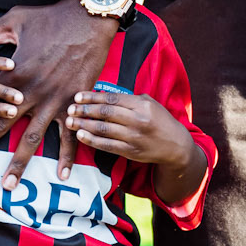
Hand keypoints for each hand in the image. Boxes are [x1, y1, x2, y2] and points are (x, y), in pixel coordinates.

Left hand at [0, 0, 114, 182]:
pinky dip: (66, 156)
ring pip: (32, 139)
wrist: (88, 18)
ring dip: (19, 163)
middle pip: (0, 126)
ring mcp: (53, 101)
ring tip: (9, 185)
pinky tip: (62, 175)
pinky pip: (69, 135)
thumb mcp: (14, 20)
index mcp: (13, 73)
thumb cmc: (51, 17)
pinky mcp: (74, 103)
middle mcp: (30, 92)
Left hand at [67, 89, 191, 168]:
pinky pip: (107, 145)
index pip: (112, 98)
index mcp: (142, 105)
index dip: (93, 97)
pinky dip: (92, 140)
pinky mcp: (130, 152)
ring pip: (103, 129)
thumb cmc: (159, 120)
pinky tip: (80, 136)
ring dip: (83, 125)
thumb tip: (103, 94)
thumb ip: (129, 99)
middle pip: (105, 113)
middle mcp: (138, 120)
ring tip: (69, 122)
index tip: (78, 96)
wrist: (175, 146)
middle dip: (84, 110)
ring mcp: (134, 137)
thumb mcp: (150, 103)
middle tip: (69, 108)